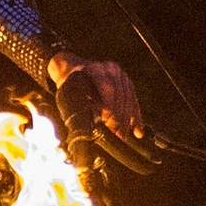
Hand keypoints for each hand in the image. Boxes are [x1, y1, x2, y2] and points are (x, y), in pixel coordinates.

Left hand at [50, 55, 153, 172]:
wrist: (72, 68)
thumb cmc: (68, 84)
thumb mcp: (69, 91)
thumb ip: (79, 104)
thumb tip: (87, 126)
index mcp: (95, 69)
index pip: (108, 88)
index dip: (110, 107)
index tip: (109, 124)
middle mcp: (110, 69)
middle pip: (120, 94)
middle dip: (120, 117)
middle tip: (118, 135)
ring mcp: (120, 74)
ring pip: (129, 98)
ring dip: (129, 120)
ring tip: (125, 136)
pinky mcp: (126, 82)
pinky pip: (133, 100)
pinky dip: (135, 117)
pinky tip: (138, 131)